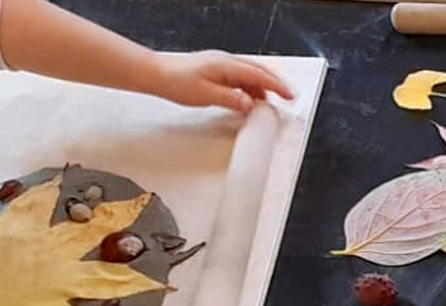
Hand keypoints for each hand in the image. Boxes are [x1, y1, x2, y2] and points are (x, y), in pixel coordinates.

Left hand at [145, 50, 294, 111]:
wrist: (155, 73)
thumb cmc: (176, 82)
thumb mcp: (206, 96)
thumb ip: (231, 99)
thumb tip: (250, 103)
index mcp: (227, 66)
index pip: (260, 76)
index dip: (277, 86)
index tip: (290, 96)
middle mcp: (226, 61)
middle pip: (259, 71)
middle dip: (275, 84)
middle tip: (288, 97)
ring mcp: (220, 64)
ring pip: (249, 74)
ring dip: (261, 87)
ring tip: (267, 103)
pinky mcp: (214, 69)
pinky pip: (239, 76)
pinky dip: (248, 87)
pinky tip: (246, 98)